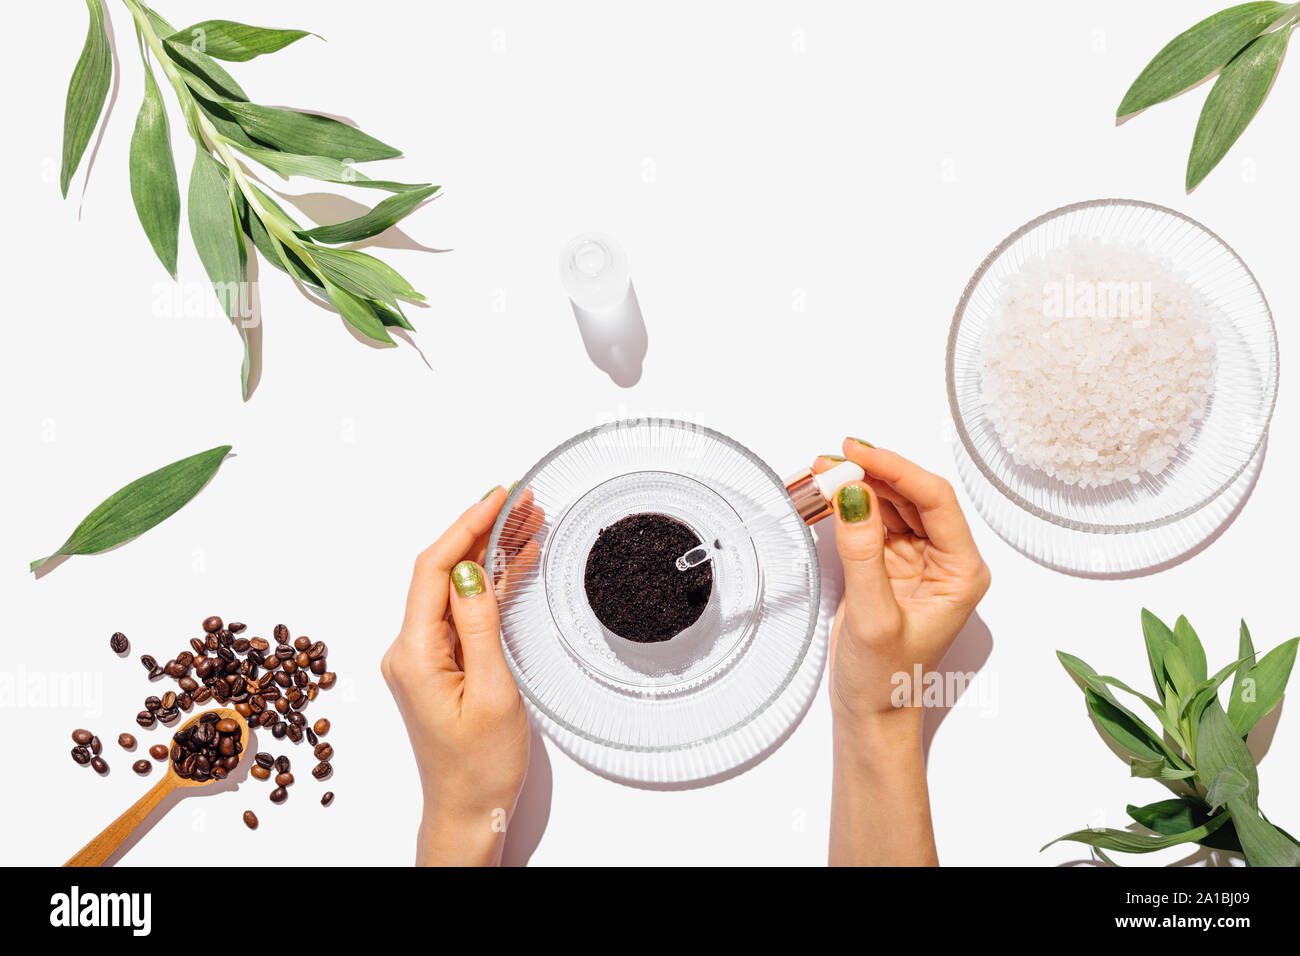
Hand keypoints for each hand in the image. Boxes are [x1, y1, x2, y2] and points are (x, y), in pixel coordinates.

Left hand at [381, 486, 533, 865]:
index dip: (465, 527)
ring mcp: (423, 657)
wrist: (468, 812)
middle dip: (481, 532)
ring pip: (455, 589)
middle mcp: (410, 650)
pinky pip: (462, 613)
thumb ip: (478, 624)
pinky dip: (489, 588)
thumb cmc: (479, 768)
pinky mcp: (439, 666)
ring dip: (489, 555)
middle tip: (522, 502)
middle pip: (442, 572)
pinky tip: (516, 565)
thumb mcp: (492, 691)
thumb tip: (470, 569)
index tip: (497, 498)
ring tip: (528, 523)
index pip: (433, 570)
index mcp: (415, 653)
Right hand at [818, 440, 990, 724]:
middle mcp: (946, 560)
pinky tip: (829, 493)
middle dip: (874, 472)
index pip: (936, 501)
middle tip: (833, 459)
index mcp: (962, 571)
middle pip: (914, 495)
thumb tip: (853, 495)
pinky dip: (851, 505)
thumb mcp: (872, 616)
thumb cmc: (887, 680)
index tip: (859, 453)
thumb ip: (863, 553)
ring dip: (860, 484)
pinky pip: (873, 522)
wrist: (871, 713)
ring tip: (823, 470)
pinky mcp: (890, 565)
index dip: (897, 469)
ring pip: (892, 503)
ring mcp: (918, 560)